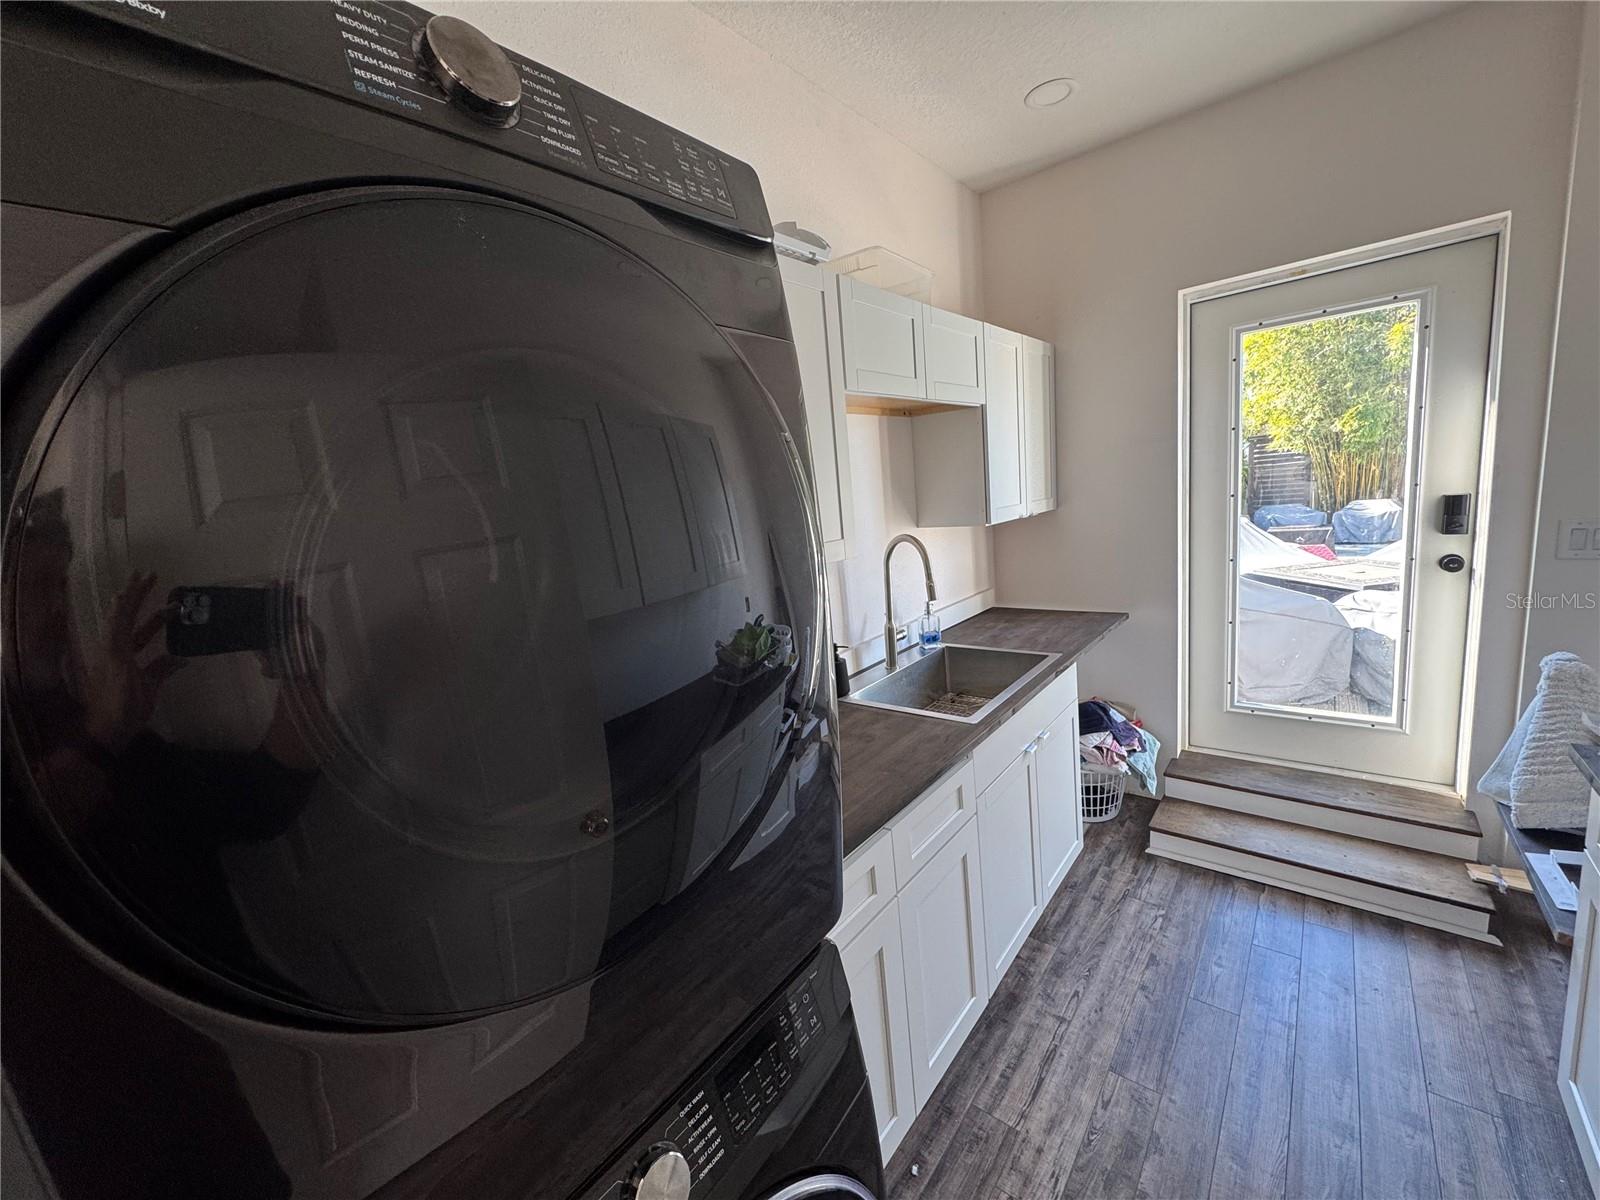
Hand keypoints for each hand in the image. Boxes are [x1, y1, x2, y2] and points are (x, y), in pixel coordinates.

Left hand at [81, 571, 183, 753]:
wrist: (106, 734)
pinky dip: (162, 651)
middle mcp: (116, 651)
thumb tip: (180, 658)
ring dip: (153, 621)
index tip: (145, 575)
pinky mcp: (131, 677)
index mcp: (115, 649)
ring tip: (172, 608)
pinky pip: (148, 656)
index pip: (124, 614)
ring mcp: (123, 664)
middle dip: (139, 598)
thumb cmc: (119, 707)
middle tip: (152, 577)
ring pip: (138, 635)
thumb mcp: (136, 683)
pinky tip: (179, 652)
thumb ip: (156, 667)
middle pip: (128, 618)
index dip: (133, 595)